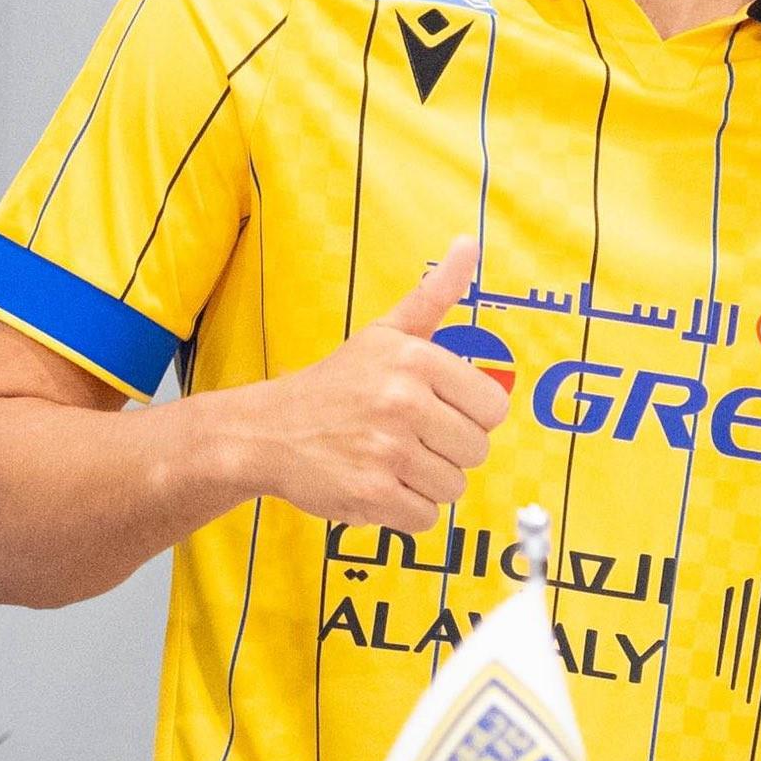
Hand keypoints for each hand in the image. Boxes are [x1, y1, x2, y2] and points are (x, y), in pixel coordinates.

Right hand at [195, 241, 510, 533]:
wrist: (267, 431)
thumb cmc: (337, 383)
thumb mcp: (386, 332)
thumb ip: (435, 293)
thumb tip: (469, 242)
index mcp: (417, 360)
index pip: (493, 409)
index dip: (467, 416)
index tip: (435, 412)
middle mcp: (403, 402)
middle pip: (476, 451)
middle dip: (446, 452)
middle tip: (406, 439)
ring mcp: (385, 450)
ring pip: (453, 488)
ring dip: (425, 483)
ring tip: (388, 461)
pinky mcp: (369, 494)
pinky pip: (425, 518)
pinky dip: (405, 511)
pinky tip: (378, 485)